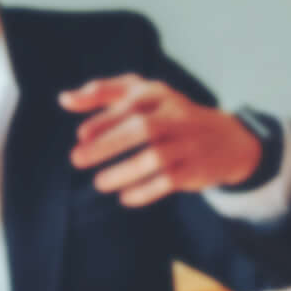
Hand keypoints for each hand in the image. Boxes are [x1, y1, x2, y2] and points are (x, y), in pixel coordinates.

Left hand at [67, 73, 265, 209]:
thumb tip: (64, 99)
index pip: (131, 101)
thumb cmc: (170, 114)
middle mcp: (175, 116)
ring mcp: (187, 143)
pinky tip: (125, 197)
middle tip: (77, 159)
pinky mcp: (195, 169)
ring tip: (99, 183)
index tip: (81, 134)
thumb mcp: (143, 95)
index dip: (104, 118)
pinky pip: (169, 181)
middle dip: (108, 144)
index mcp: (159, 94)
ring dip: (124, 172)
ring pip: (155, 158)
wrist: (226, 139)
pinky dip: (145, 191)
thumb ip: (104, 93)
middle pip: (142, 128)